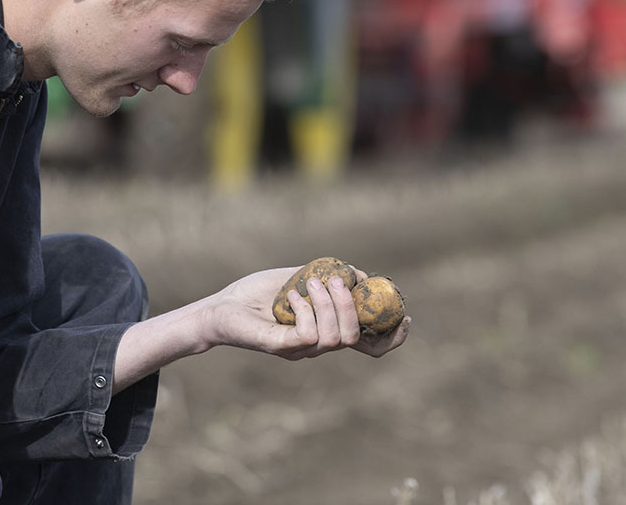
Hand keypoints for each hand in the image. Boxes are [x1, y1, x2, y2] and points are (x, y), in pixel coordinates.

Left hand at [202, 266, 410, 360]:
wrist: (220, 307)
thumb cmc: (257, 294)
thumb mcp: (299, 279)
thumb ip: (329, 276)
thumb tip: (362, 275)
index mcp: (326, 331)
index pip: (369, 346)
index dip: (392, 337)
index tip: (405, 317)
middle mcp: (316, 346)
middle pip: (355, 339)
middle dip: (351, 306)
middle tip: (337, 280)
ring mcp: (299, 350)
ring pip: (334, 338)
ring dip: (328, 304)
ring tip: (309, 284)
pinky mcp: (280, 348)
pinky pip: (307, 335)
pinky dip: (305, 310)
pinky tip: (291, 297)